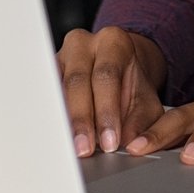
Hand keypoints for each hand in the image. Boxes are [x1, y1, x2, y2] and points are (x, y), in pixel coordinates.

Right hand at [56, 26, 165, 157]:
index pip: (106, 76)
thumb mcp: (146, 101)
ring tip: (71, 148)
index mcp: (113, 42)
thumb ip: (141, 121)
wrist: (121, 69)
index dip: (107, 111)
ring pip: (57, 89)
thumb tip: (131, 144)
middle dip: (82, 120)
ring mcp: (61, 56)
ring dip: (64, 121)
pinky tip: (58, 137)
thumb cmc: (133, 85)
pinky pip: (47, 95)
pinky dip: (53, 117)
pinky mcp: (47, 72)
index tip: (109, 141)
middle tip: (86, 149)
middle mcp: (84, 44)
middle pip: (77, 81)